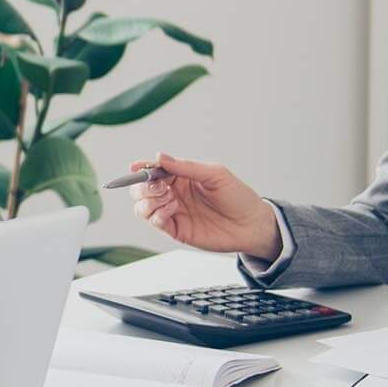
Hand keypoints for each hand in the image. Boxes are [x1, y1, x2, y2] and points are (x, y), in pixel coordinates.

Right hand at [128, 153, 281, 262]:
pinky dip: (156, 215)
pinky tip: (172, 210)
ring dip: (149, 201)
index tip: (135, 168)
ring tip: (169, 199)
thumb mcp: (214, 174)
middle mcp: (173, 194)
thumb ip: (185, 166)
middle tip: (160, 186)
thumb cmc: (238, 196)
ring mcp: (173, 212)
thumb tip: (159, 157)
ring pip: (142, 206)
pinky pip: (154, 222)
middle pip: (141, 189)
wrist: (252, 224)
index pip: (153, 170)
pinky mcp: (176, 229)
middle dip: (143, 186)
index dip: (142, 168)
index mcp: (181, 177)